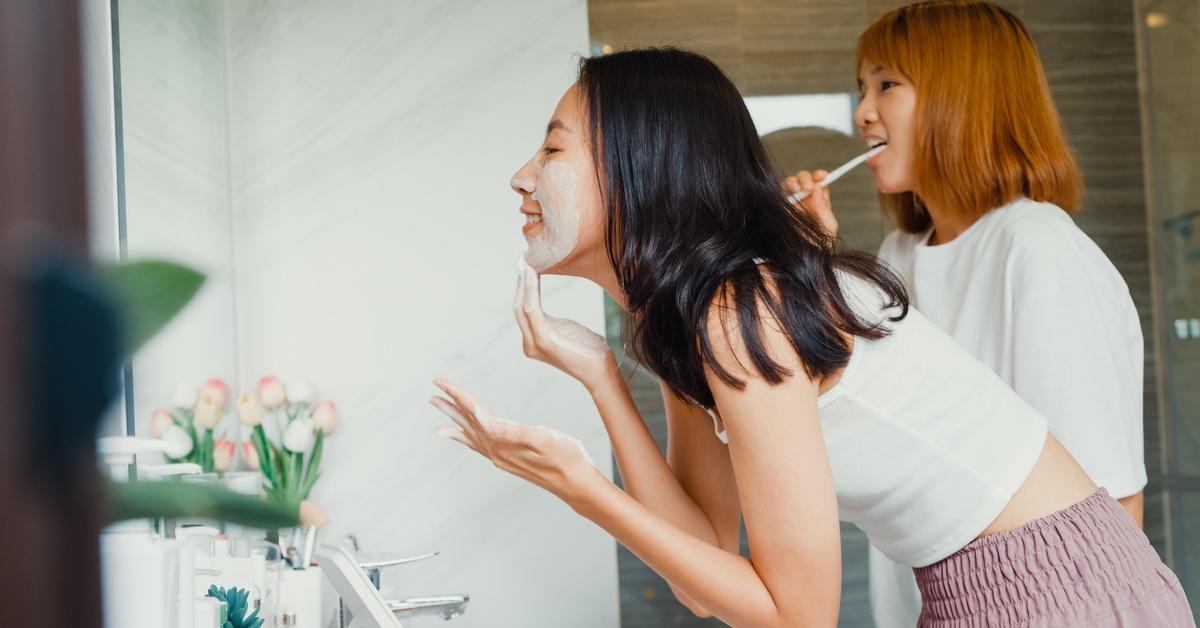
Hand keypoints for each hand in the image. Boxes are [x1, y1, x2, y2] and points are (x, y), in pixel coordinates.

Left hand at [430, 379, 602, 504]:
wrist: (577, 484)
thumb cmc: (567, 458)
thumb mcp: (543, 439)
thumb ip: (511, 430)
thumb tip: (483, 420)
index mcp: (503, 442)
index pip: (475, 413)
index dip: (458, 395)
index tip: (441, 382)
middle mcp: (496, 451)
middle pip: (467, 422)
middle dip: (450, 404)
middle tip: (434, 389)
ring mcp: (501, 457)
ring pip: (470, 433)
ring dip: (454, 419)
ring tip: (438, 408)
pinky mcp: (507, 459)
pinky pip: (478, 445)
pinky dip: (465, 437)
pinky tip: (461, 434)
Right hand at [514, 256, 616, 390]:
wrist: (601, 370)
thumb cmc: (589, 350)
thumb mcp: (567, 329)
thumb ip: (553, 320)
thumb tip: (544, 303)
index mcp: (534, 339)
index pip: (523, 308)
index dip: (523, 286)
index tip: (526, 265)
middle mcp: (529, 343)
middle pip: (518, 305)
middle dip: (520, 281)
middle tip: (523, 258)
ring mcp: (534, 344)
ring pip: (523, 306)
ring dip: (524, 282)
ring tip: (527, 262)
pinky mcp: (544, 341)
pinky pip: (533, 310)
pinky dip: (531, 290)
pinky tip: (533, 275)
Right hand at [783, 169, 836, 235]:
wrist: (808, 253)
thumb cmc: (821, 241)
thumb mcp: (827, 224)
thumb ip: (822, 206)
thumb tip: (817, 187)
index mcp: (819, 198)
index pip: (819, 180)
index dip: (819, 175)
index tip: (821, 177)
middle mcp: (805, 197)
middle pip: (803, 178)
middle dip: (806, 178)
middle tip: (808, 187)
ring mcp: (792, 200)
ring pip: (790, 183)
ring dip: (793, 182)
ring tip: (797, 190)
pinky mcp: (781, 207)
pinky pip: (779, 194)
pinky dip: (783, 191)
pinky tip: (788, 195)